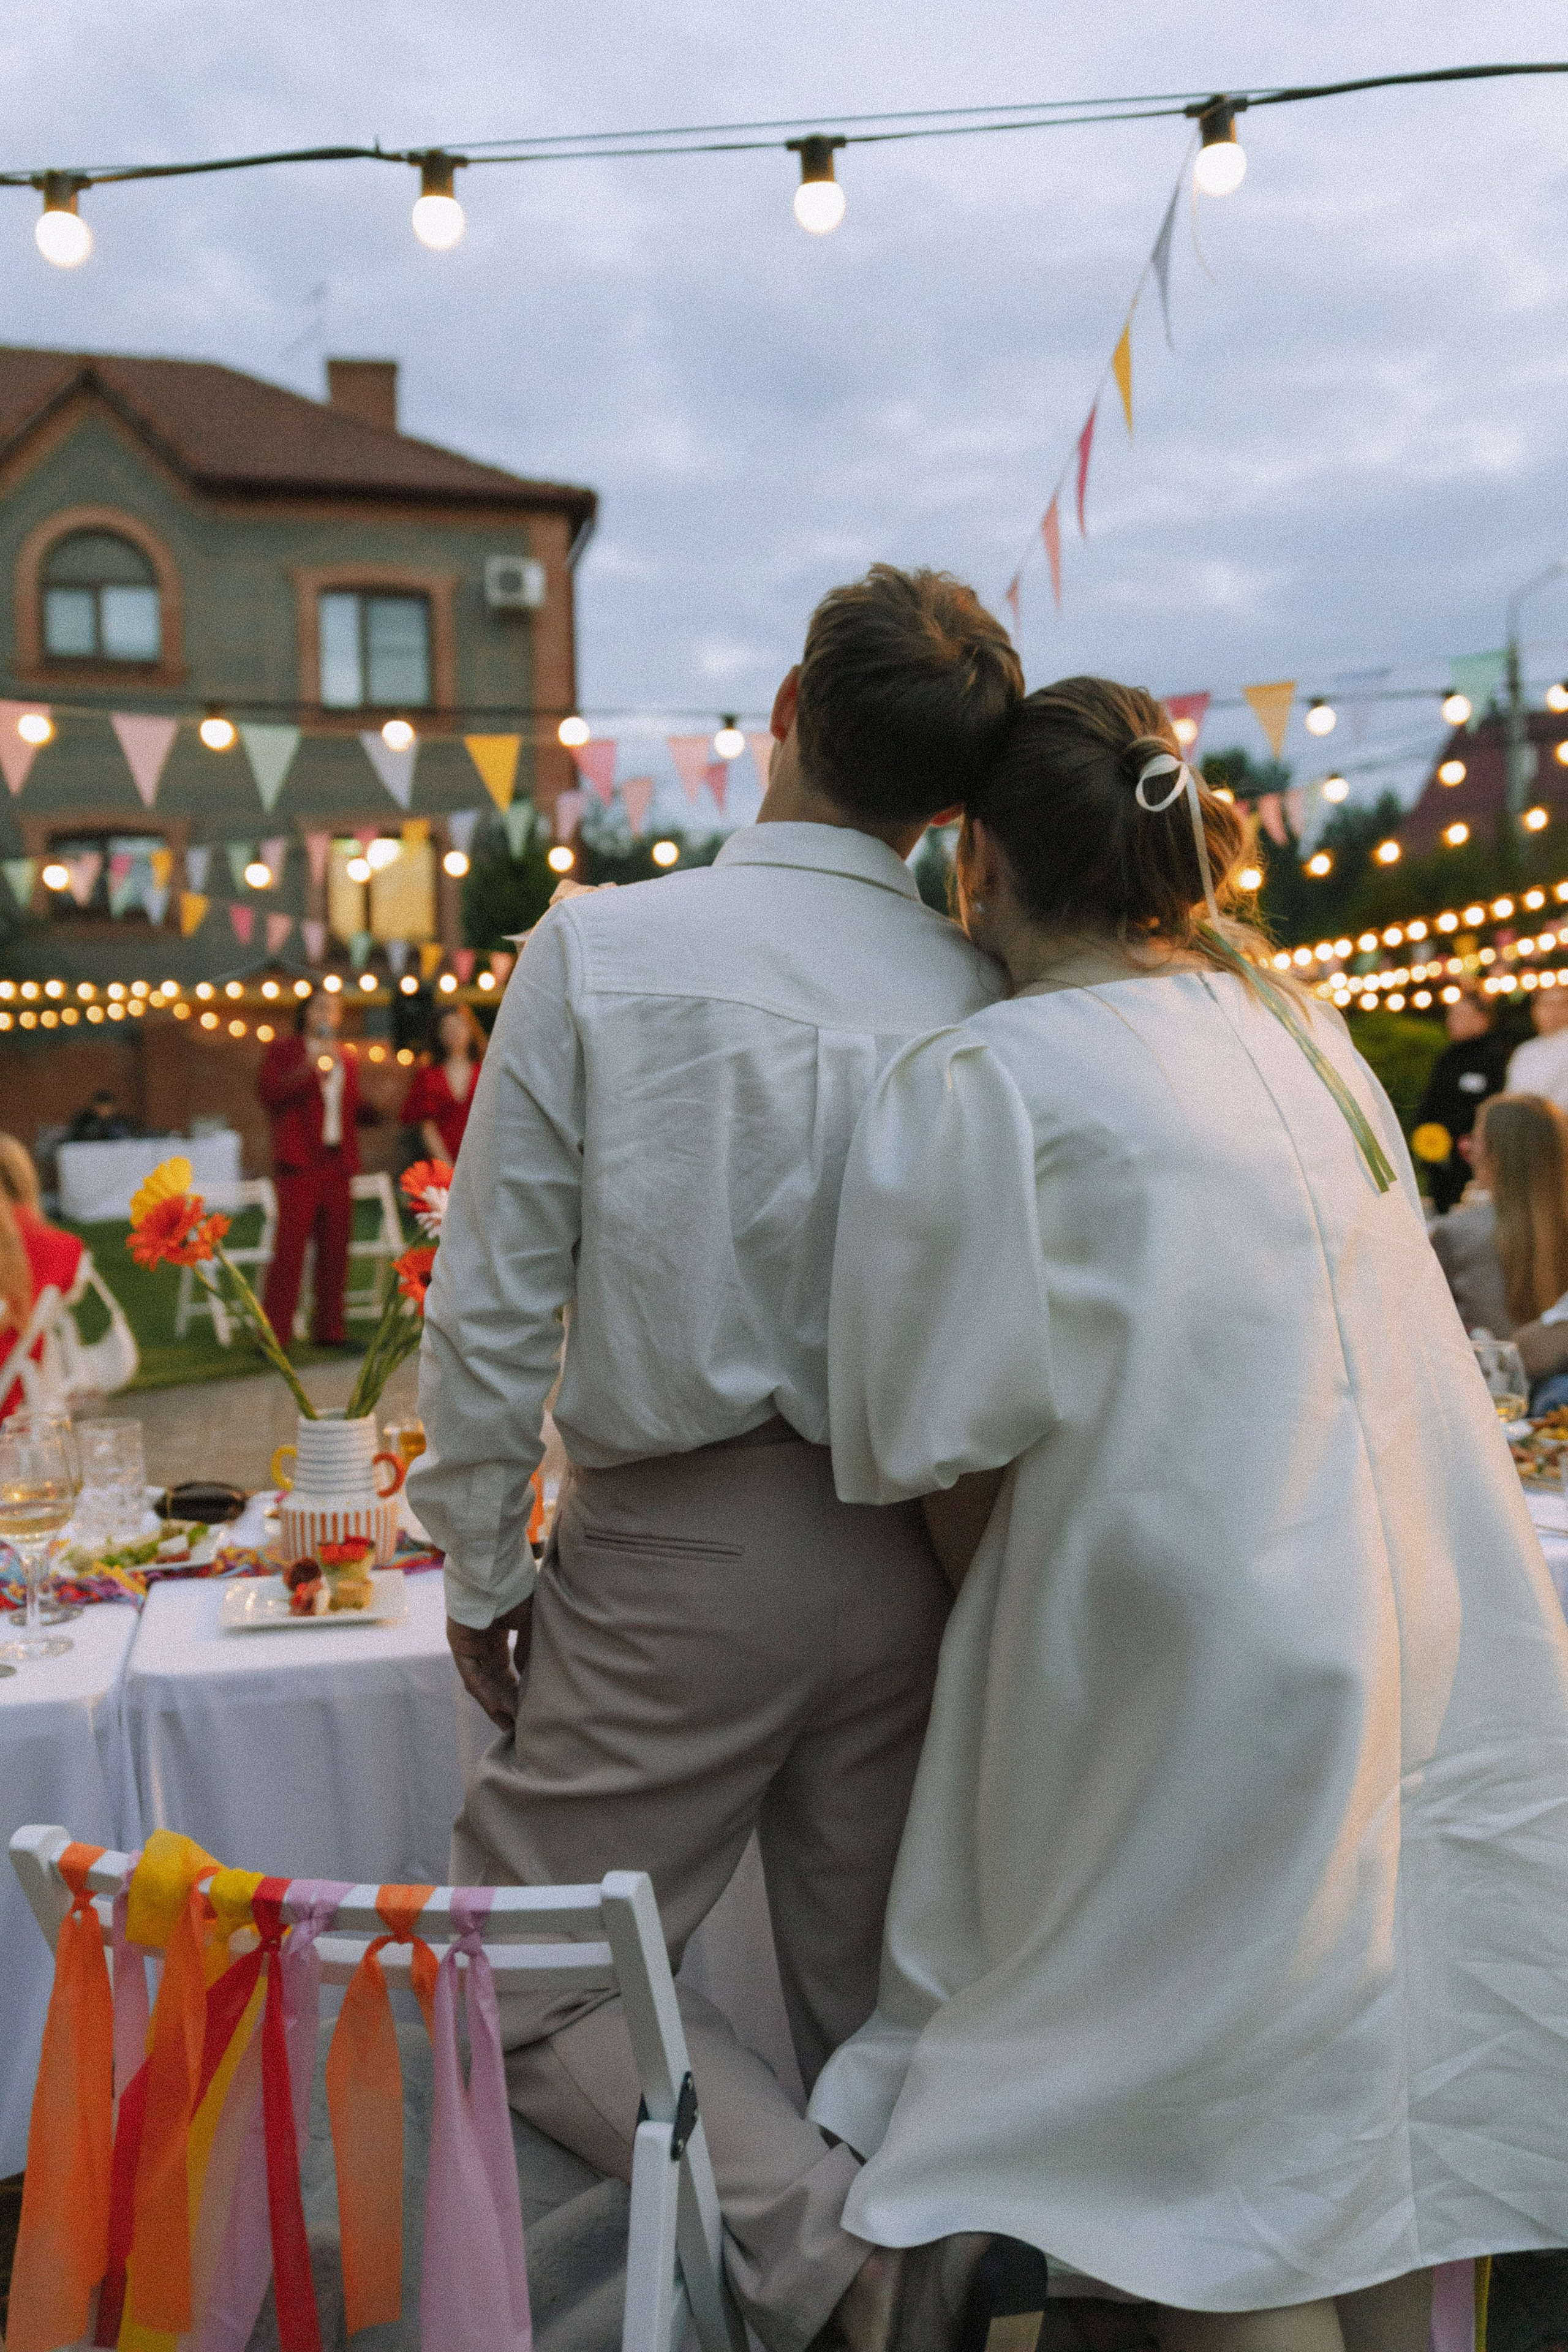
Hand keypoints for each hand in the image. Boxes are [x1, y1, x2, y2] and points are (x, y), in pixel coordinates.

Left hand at [447, 1599, 533, 1729]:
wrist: (493, 1569)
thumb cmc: (514, 1587)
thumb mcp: (531, 1621)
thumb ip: (530, 1648)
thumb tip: (529, 1674)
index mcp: (499, 1633)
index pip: (508, 1669)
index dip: (519, 1690)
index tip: (531, 1709)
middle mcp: (482, 1642)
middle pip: (495, 1681)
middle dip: (509, 1704)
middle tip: (521, 1726)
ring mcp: (469, 1645)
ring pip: (483, 1683)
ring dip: (498, 1704)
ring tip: (513, 1726)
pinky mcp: (459, 1645)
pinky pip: (472, 1676)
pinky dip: (485, 1694)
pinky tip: (499, 1710)